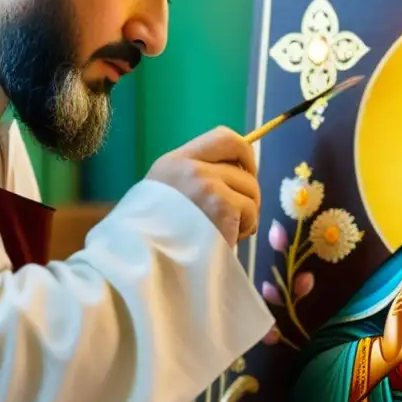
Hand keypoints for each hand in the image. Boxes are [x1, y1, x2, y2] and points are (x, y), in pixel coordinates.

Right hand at [146, 126, 260, 246]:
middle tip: (238, 214)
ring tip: (228, 231)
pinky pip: (251, 211)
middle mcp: (190, 167)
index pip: (224, 137)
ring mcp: (207, 185)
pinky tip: (229, 239)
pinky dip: (246, 228)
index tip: (245, 176)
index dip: (244, 155)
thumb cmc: (159, 238)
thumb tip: (237, 175)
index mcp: (174, 162)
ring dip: (247, 213)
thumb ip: (194, 180)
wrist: (150, 265)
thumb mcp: (165, 196)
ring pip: (252, 190)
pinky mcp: (222, 207)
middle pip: (244, 165)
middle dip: (248, 191)